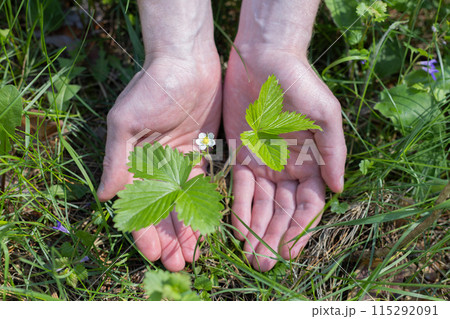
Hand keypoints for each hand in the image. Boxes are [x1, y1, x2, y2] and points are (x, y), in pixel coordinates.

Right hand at [98, 52, 221, 270]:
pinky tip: (206, 229)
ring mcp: (178, 163)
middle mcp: (155, 167)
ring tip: (193, 256)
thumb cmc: (151, 88)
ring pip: (182, 206)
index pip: (137, 205)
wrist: (186, 62)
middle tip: (178, 264)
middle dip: (168, 239)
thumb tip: (105, 198)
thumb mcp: (126, 122)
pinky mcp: (200, 155)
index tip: (154, 254)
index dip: (143, 231)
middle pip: (161, 212)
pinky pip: (201, 189)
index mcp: (134, 163)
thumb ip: (117, 160)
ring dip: (186, 231)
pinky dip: (202, 210)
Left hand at [223, 46, 345, 270]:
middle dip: (274, 238)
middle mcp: (288, 169)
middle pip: (281, 212)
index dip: (299, 231)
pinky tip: (236, 229)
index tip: (290, 253)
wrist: (264, 59)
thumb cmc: (300, 84)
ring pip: (260, 205)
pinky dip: (238, 208)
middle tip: (264, 263)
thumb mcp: (324, 115)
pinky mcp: (241, 155)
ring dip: (255, 230)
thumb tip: (338, 189)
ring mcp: (264, 164)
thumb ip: (333, 152)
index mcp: (312, 163)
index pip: (307, 206)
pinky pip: (238, 188)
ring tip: (250, 255)